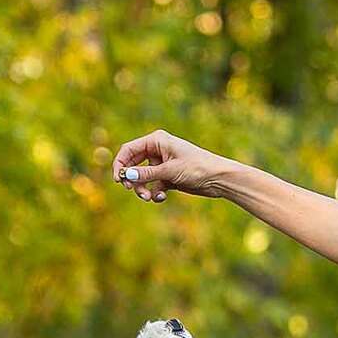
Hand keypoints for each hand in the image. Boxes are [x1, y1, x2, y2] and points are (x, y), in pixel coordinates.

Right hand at [111, 129, 228, 202]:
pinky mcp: (168, 178)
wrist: (219, 179)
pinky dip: (155, 193)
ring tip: (149, 197)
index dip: (120, 164)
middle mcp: (157, 150)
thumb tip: (127, 176)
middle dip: (132, 180)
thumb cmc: (197, 168)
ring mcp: (162, 164)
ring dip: (142, 189)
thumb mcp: (170, 171)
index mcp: (156, 141)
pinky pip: (153, 186)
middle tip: (133, 190)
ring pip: (142, 178)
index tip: (118, 180)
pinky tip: (162, 197)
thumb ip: (147, 174)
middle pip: (133, 165)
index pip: (129, 150)